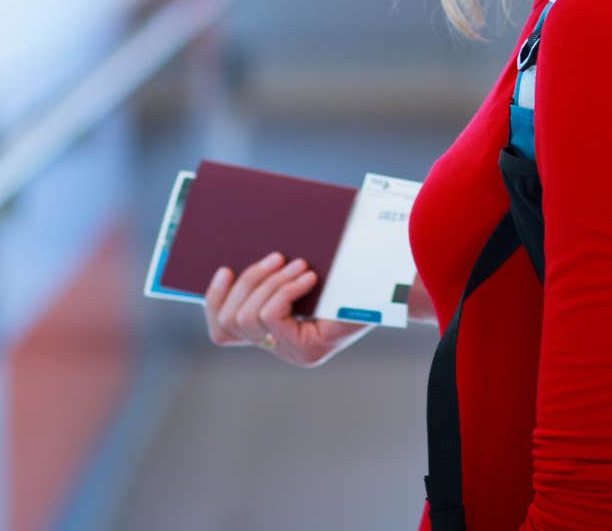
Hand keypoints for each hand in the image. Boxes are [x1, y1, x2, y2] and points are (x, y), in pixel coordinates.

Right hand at [202, 253, 371, 367]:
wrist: (396, 287)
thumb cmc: (351, 273)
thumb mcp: (304, 272)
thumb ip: (274, 274)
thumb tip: (238, 260)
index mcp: (275, 333)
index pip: (223, 331)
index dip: (215, 301)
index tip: (224, 268)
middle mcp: (281, 350)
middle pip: (233, 319)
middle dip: (249, 281)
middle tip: (278, 256)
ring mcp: (295, 354)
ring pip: (249, 317)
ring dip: (269, 283)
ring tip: (298, 263)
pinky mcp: (310, 351)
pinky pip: (271, 316)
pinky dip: (284, 290)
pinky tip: (309, 277)